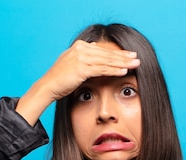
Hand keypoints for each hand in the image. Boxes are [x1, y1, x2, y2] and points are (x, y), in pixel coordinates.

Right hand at [16, 40, 139, 125]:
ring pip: (107, 60)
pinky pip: (102, 69)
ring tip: (135, 64)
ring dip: (123, 62)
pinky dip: (114, 70)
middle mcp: (81, 49)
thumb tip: (96, 50)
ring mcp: (81, 57)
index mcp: (79, 46)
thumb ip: (84, 57)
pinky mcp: (82, 68)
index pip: (103, 50)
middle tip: (137, 58)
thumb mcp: (72, 63)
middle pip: (107, 53)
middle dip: (124, 56)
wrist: (48, 86)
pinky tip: (124, 71)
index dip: (117, 52)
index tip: (129, 55)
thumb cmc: (60, 79)